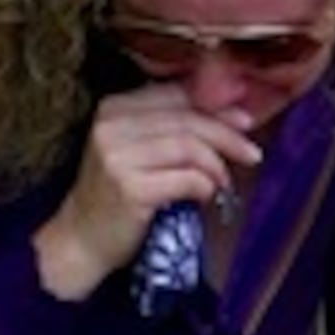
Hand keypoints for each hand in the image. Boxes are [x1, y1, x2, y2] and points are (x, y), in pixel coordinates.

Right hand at [30, 85, 260, 302]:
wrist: (81, 239)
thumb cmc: (118, 194)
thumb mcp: (139, 149)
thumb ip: (174, 127)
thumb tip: (236, 115)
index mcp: (115, 107)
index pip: (177, 95)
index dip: (217, 107)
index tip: (245, 122)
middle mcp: (112, 125)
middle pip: (188, 120)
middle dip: (227, 137)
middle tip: (252, 154)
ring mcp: (117, 156)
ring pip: (189, 147)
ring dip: (217, 166)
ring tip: (224, 182)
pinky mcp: (129, 188)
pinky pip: (186, 179)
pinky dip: (205, 187)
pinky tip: (206, 196)